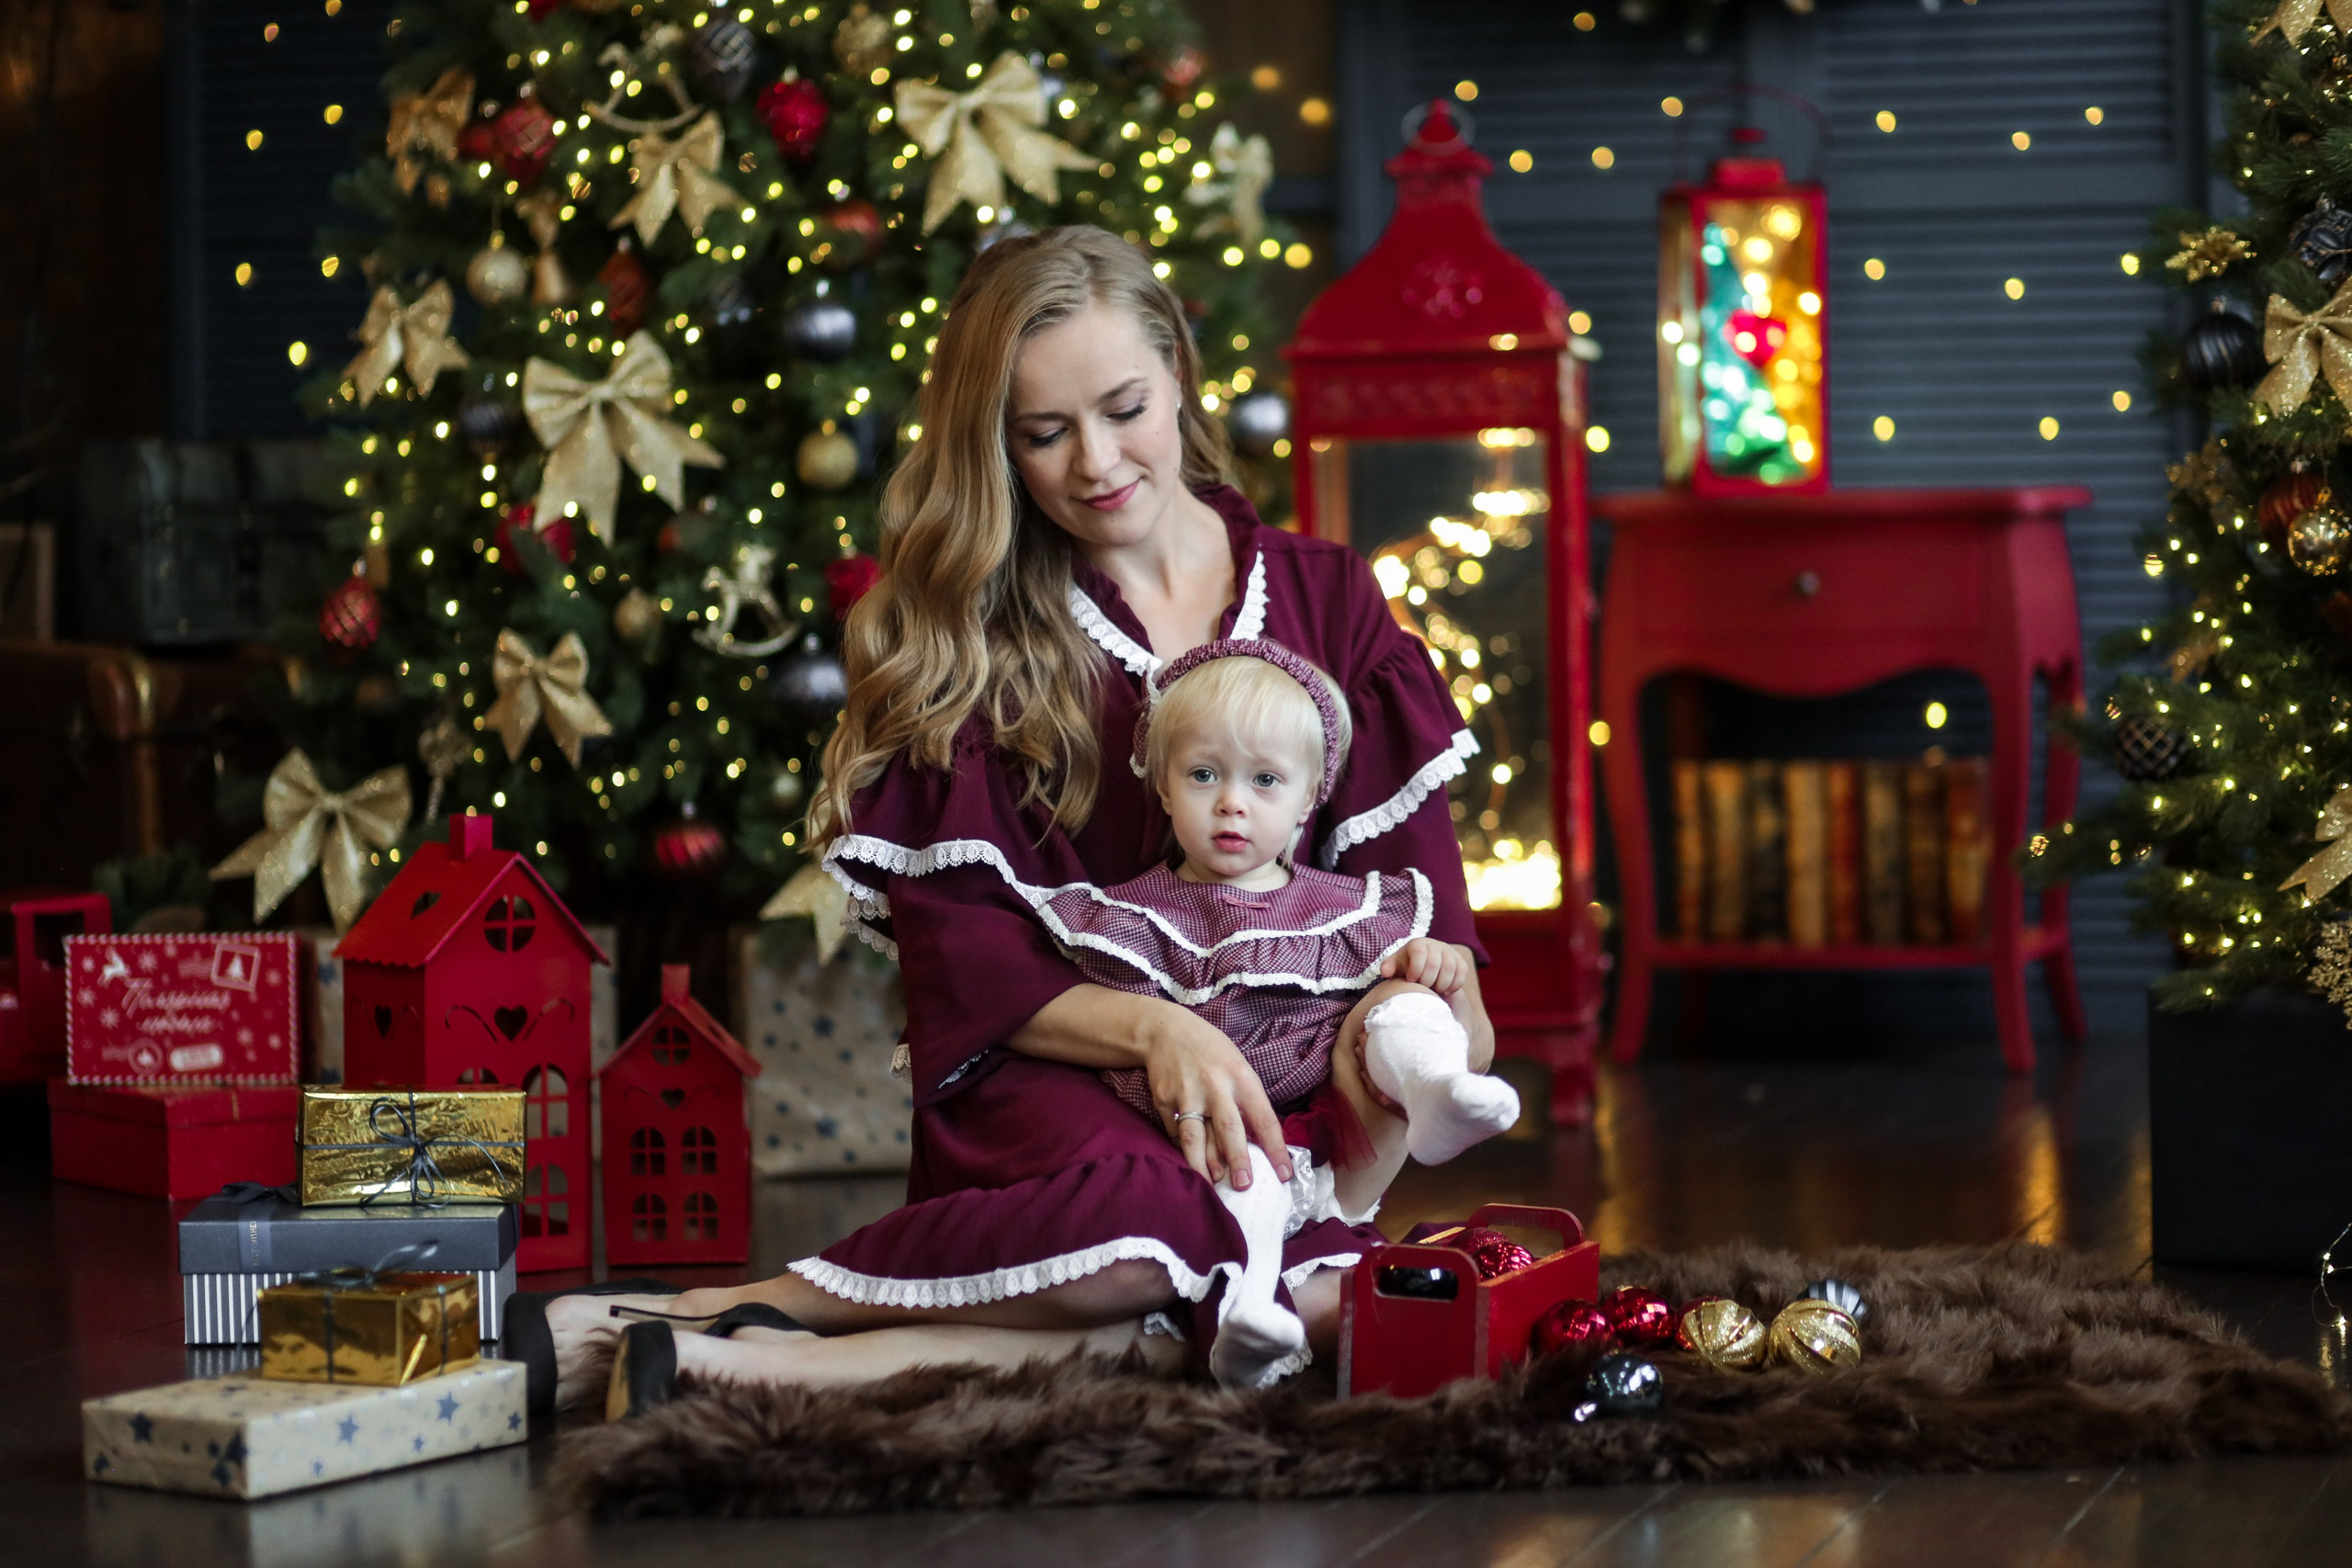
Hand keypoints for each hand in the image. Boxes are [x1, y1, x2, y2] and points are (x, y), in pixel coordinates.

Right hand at [1140, 1005, 1292, 1189]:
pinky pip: (1176, 1131)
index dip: (1275, 1148)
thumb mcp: (1238, 1066)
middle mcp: (1215, 1085)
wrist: (1166, 1031)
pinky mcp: (1164, 1099)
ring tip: (1212, 1184)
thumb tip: (1256, 1144)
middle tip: (1245, 1185)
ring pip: (1195, 1136)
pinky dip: (1184, 1148)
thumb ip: (1246, 1101)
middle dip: (1239, 1160)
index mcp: (1242, 1076)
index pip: (1264, 1118)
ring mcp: (1187, 1093)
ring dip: (1204, 1164)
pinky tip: (1191, 1160)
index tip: (1283, 1174)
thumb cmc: (1211, 1052)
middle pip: (1229, 1129)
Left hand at [1381, 938, 1469, 994]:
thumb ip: (1389, 967)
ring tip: (1433, 991)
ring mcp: (1450, 953)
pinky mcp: (1461, 962)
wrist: (1425, 968)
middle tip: (1423, 988)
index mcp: (1418, 944)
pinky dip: (1454, 985)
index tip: (1411, 980)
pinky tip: (1444, 991)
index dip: (1415, 969)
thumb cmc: (1407, 968)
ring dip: (1441, 984)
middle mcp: (1435, 945)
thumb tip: (1385, 971)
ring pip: (1450, 968)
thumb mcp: (1396, 967)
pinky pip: (1462, 973)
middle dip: (1427, 980)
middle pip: (1435, 963)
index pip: (1419, 952)